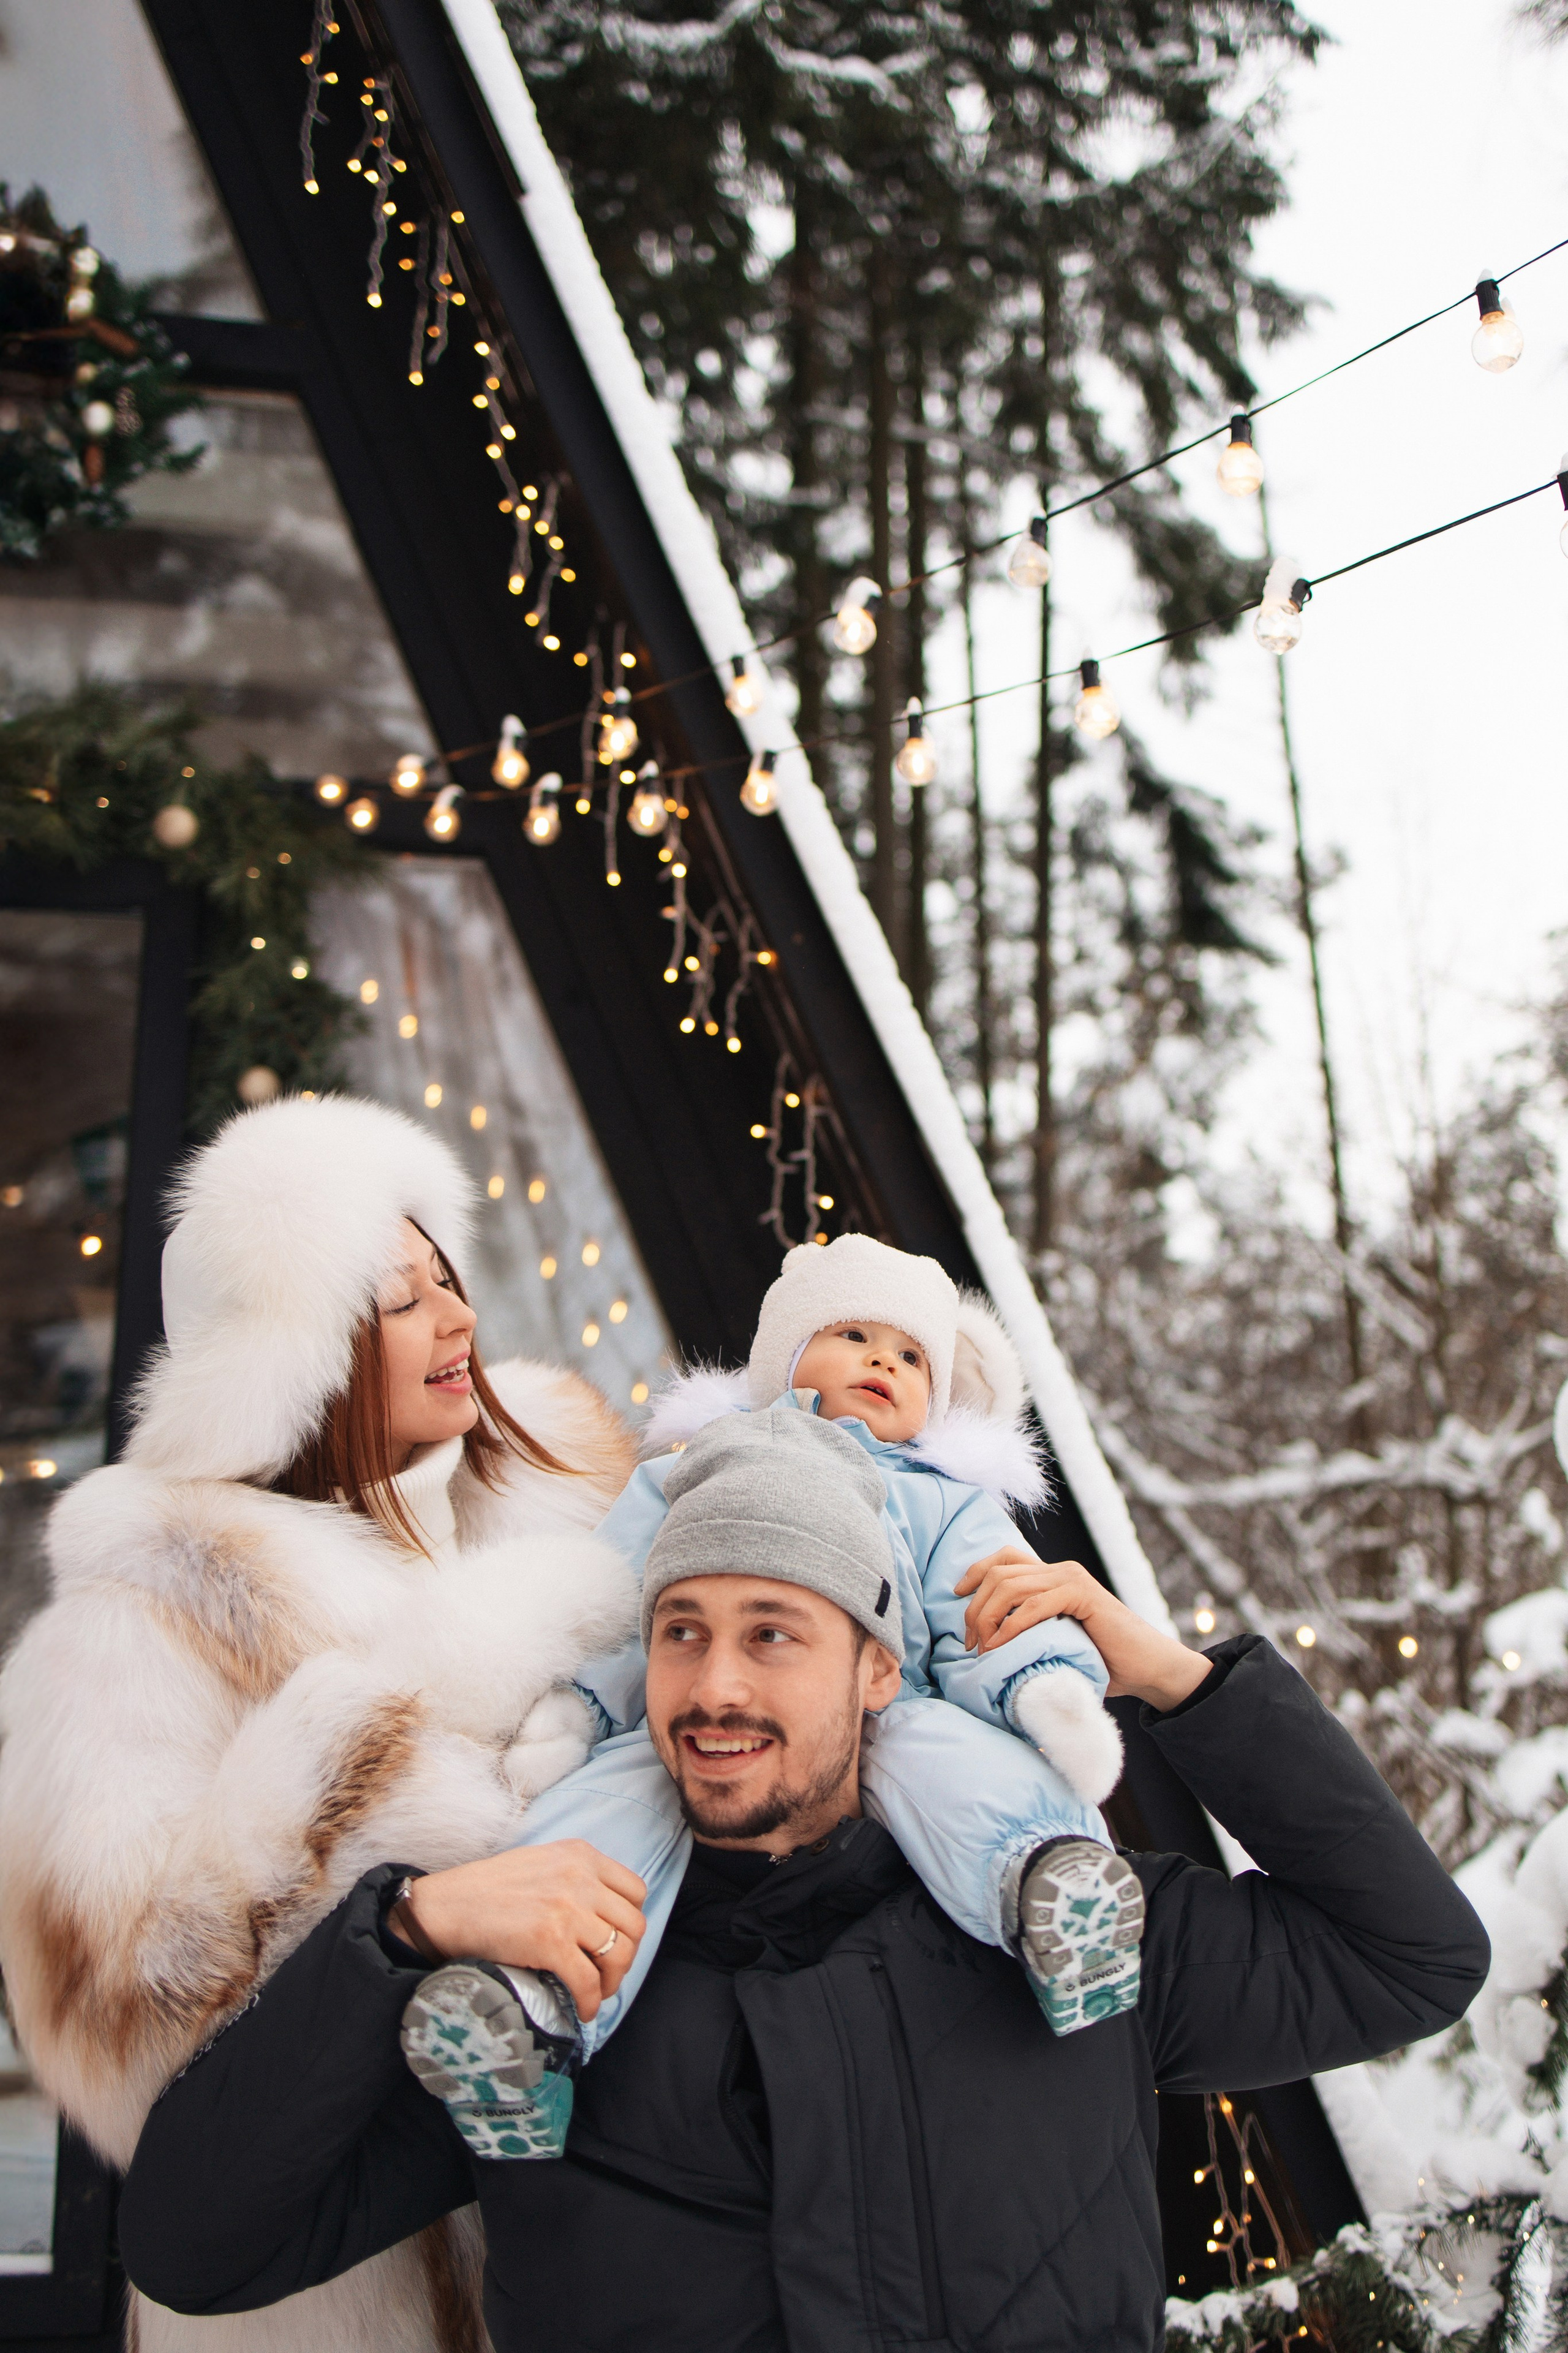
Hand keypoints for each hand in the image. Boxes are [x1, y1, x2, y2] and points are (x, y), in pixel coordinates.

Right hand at [401, 1841, 646, 2020]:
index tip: (616, 1940)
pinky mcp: (551, 1942)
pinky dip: (590, 2002)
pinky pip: (589, 1982)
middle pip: (634, 1924)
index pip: (635, 1891)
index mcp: (581, 1854)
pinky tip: (581, 2010)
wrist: (446, 1907)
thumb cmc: (488, 1889)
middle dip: (626, 1955)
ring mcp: (568, 1909)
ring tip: (596, 1992)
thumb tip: (602, 1914)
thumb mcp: (542, 1862)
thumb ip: (575, 1877)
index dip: (630, 1921)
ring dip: (613, 1981)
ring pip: (619, 1954)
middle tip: (608, 1973)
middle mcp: (581, 1878)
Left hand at [953, 1550, 1210, 1710]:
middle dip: (974, 1607)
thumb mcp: (1056, 1641)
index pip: (1004, 1558)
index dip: (975, 1571)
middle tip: (969, 1642)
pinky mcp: (1082, 1595)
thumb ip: (1030, 1635)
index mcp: (1052, 1577)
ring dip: (987, 1617)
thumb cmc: (1102, 1660)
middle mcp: (1059, 1570)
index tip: (955, 1596)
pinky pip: (1034, 1604)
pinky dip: (1010, 1625)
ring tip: (980, 1648)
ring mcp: (1071, 1579)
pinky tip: (999, 1645)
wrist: (1148, 1668)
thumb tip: (988, 1651)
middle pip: (999, 1573)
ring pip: (1010, 1585)